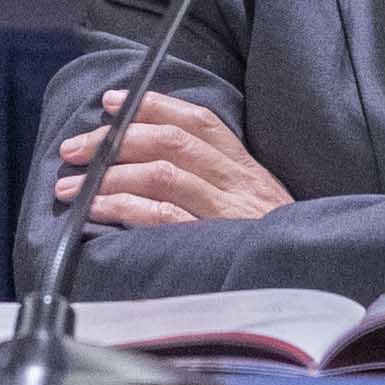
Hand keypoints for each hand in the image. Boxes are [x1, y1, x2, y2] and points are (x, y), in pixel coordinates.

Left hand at [47, 92, 292, 228]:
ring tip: (71, 185)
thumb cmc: (272, 245)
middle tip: (75, 147)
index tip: (113, 102)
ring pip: (162, 174)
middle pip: (171, 142)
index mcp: (246, 169)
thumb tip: (155, 162)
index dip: (153, 106)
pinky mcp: (213, 242)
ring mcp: (226, 212)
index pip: (199, 121)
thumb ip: (217, 182)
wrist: (313, 283)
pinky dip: (123, 208)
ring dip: (109, 174)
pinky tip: (96, 209)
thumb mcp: (257, 205)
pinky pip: (161, 217)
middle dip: (116, 139)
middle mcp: (237, 183)